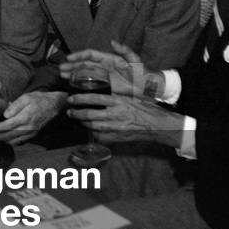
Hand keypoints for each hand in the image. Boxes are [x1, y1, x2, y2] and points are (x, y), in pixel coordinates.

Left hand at [0, 91, 66, 144]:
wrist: (55, 106)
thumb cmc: (39, 99)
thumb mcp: (27, 97)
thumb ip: (15, 106)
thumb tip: (5, 115)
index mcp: (25, 118)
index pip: (6, 126)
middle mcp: (28, 128)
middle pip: (7, 136)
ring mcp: (31, 133)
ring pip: (12, 140)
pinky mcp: (32, 135)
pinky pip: (18, 141)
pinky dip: (8, 141)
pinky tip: (2, 137)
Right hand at [59, 41, 153, 96]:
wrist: (149, 88)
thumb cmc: (144, 73)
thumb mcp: (136, 60)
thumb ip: (125, 50)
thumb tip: (112, 41)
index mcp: (109, 58)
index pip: (90, 55)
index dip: (79, 55)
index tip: (69, 58)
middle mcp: (103, 66)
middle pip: (84, 64)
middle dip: (71, 65)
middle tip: (61, 69)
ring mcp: (103, 76)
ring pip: (84, 73)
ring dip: (73, 73)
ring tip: (62, 75)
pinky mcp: (105, 86)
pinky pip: (89, 83)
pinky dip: (80, 82)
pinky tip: (72, 83)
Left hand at [66, 94, 183, 147]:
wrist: (158, 125)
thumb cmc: (145, 109)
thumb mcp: (129, 97)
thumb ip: (114, 96)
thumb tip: (98, 91)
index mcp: (118, 101)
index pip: (93, 98)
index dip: (79, 99)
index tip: (71, 99)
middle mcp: (115, 114)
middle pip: (89, 114)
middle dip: (76, 113)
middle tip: (70, 111)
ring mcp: (116, 127)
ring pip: (93, 126)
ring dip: (82, 123)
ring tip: (77, 119)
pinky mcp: (118, 137)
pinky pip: (101, 136)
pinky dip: (93, 133)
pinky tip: (89, 130)